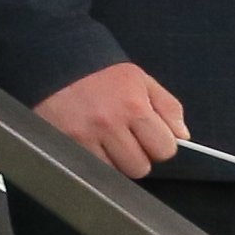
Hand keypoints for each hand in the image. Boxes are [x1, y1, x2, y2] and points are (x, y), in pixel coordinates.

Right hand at [35, 61, 187, 177]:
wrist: (51, 62)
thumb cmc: (97, 72)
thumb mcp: (138, 78)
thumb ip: (167, 106)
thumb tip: (182, 136)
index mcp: (133, 105)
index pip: (164, 149)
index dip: (159, 145)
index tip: (148, 136)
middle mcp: (109, 122)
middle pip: (140, 167)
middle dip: (136, 156)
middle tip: (124, 138)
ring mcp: (84, 136)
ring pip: (115, 173)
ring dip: (113, 160)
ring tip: (104, 139)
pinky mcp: (64, 144)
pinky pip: (90, 169)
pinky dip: (93, 160)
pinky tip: (89, 142)